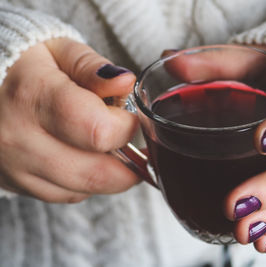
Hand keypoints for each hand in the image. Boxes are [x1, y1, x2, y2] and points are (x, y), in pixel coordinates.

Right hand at [0, 38, 139, 201]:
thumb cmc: (24, 64)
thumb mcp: (59, 50)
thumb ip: (93, 67)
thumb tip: (125, 83)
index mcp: (33, 96)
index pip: (99, 130)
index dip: (126, 128)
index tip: (129, 118)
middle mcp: (19, 139)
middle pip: (95, 172)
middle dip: (129, 163)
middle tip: (133, 144)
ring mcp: (13, 167)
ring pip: (82, 190)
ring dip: (108, 175)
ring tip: (108, 147)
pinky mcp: (13, 183)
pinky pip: (63, 195)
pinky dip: (84, 182)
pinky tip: (82, 157)